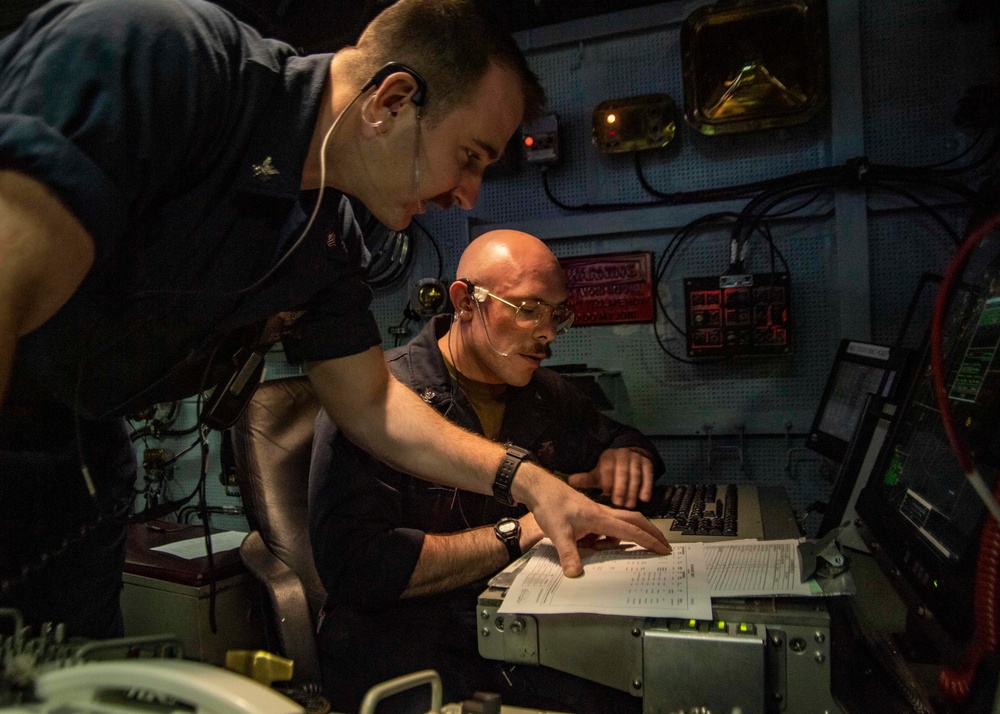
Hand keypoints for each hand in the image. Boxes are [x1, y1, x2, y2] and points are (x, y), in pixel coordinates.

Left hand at [515, 465, 670, 576]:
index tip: (663, 549)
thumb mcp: (558, 533)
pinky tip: (604, 544)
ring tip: (636, 547)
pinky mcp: (590, 514)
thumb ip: (568, 554)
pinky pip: (609, 525)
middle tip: (663, 544)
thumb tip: (574, 574)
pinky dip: (615, 534)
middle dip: (651, 532)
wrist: (540, 489)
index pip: (631, 530)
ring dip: (633, 533)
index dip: (648, 541)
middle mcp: (603, 513)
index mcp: (601, 518)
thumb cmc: (551, 507)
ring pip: (623, 522)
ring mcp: (597, 512)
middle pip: (635, 520)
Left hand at [566, 447, 654, 507]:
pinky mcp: (648, 464)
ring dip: (633, 491)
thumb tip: (569, 481)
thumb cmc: (610, 471)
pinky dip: (647, 487)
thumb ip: (586, 479)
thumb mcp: (598, 474)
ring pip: (635, 475)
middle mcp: (622, 455)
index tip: (606, 495)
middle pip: (622, 472)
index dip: (607, 482)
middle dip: (621, 488)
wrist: (630, 457)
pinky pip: (648, 475)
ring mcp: (636, 459)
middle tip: (619, 504)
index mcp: (608, 457)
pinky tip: (644, 499)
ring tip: (630, 505)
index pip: (607, 468)